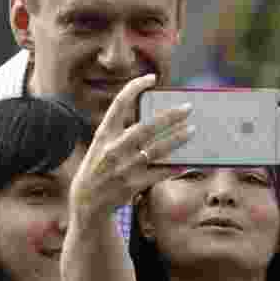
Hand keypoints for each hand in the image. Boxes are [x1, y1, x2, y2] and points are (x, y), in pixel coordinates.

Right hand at [69, 74, 192, 221]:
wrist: (87, 202)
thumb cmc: (99, 168)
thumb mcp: (101, 146)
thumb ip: (122, 132)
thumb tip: (155, 121)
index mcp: (104, 134)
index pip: (120, 103)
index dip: (136, 87)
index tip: (152, 78)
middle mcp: (113, 149)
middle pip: (146, 126)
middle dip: (170, 116)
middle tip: (188, 108)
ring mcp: (123, 168)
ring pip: (157, 149)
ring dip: (177, 139)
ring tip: (192, 131)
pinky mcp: (133, 185)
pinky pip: (160, 173)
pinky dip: (175, 167)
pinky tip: (187, 161)